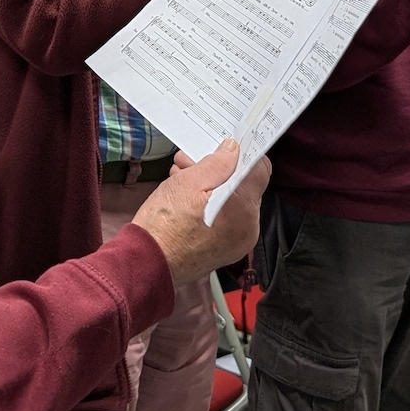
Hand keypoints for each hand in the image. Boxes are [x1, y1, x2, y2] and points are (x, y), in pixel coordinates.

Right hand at [131, 139, 269, 285]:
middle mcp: (248, 226)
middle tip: (191, 162)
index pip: (261, 169)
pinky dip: (213, 206)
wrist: (149, 263)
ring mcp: (239, 241)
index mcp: (242, 207)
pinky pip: (228, 219)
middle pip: (245, 185)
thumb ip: (217, 163)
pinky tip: (187, 199)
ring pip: (235, 202)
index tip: (226, 147)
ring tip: (182, 179)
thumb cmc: (164, 224)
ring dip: (213, 187)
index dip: (243, 154)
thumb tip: (234, 149)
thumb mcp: (188, 181)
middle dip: (220, 170)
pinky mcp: (227, 250)